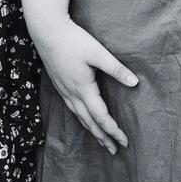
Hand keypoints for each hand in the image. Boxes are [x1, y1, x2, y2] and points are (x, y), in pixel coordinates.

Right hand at [31, 15, 136, 153]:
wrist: (46, 31)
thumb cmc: (73, 40)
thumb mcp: (98, 53)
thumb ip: (116, 69)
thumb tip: (134, 83)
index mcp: (84, 89)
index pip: (101, 117)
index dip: (113, 131)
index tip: (124, 141)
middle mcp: (72, 94)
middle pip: (90, 123)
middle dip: (103, 138)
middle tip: (115, 150)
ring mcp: (64, 91)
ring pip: (79, 118)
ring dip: (92, 131)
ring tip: (102, 140)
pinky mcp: (59, 85)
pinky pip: (72, 109)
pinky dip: (82, 119)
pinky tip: (84, 118)